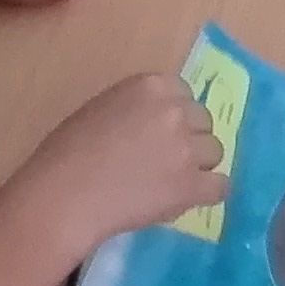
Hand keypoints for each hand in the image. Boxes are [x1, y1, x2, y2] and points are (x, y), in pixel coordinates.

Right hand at [1, 72, 229, 257]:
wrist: (64, 194)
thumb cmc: (67, 153)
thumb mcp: (102, 109)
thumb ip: (137, 111)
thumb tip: (153, 127)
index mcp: (151, 86)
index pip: (184, 94)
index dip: (175, 116)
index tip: (160, 133)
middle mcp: (175, 111)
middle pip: (203, 122)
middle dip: (189, 139)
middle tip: (164, 161)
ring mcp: (186, 148)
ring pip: (215, 152)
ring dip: (199, 166)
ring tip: (172, 182)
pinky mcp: (191, 185)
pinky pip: (220, 186)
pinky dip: (207, 194)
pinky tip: (188, 199)